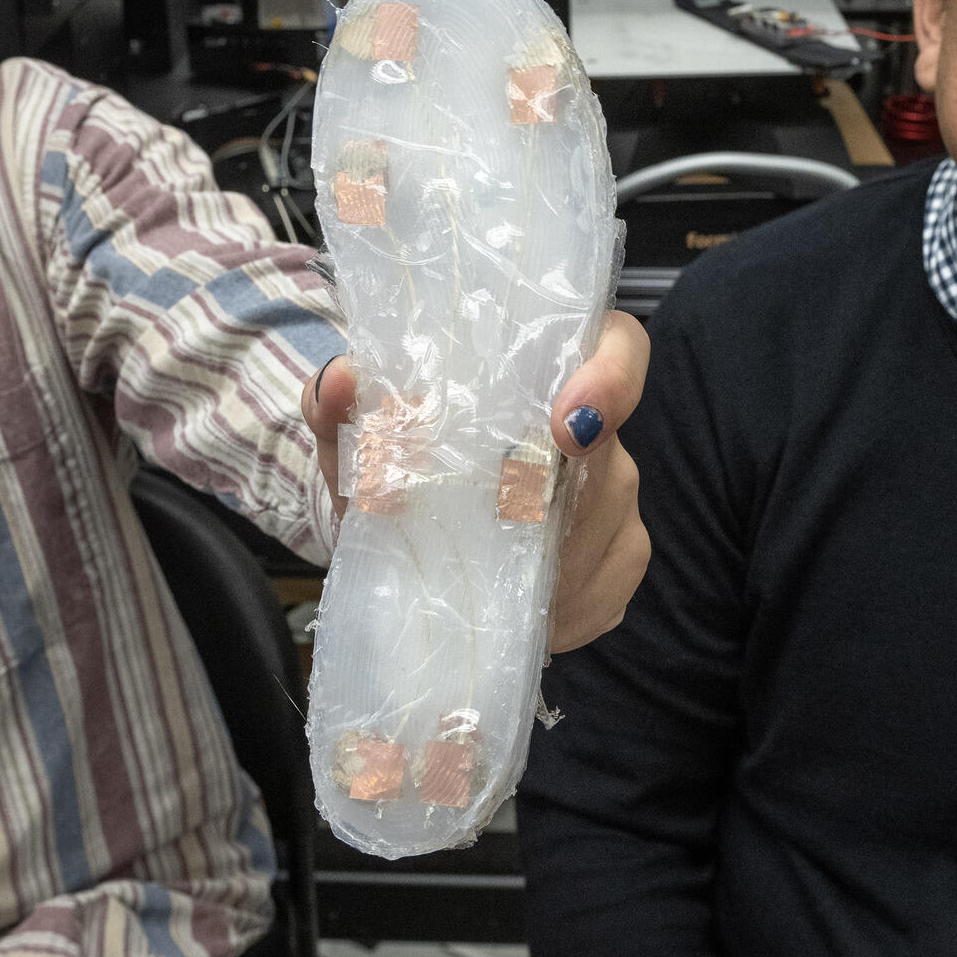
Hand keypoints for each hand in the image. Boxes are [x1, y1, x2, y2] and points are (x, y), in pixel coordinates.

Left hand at [302, 309, 651, 652]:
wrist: (398, 547)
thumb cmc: (388, 474)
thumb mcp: (353, 442)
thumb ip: (337, 402)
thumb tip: (342, 380)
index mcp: (545, 374)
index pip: (618, 347)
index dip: (611, 376)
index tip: (569, 424)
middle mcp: (598, 434)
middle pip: (606, 455)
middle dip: (551, 497)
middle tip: (491, 528)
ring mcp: (619, 506)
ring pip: (600, 528)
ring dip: (537, 557)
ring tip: (477, 576)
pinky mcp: (618, 570)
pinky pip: (599, 588)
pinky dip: (549, 603)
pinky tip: (506, 608)